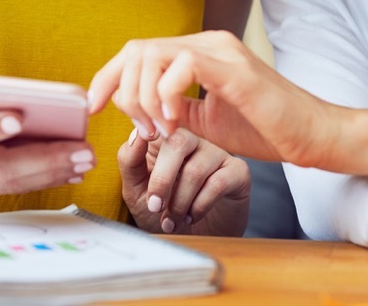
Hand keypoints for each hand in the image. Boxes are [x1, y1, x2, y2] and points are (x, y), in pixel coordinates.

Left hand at [89, 31, 334, 166]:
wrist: (313, 136)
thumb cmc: (267, 130)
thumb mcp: (207, 122)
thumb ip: (175, 111)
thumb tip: (140, 114)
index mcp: (201, 52)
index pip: (139, 51)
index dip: (108, 77)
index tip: (92, 108)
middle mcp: (209, 42)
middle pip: (137, 49)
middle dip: (120, 91)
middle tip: (140, 129)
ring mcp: (221, 51)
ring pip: (153, 54)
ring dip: (143, 98)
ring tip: (159, 129)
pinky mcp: (234, 68)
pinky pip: (181, 65)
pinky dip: (166, 96)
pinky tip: (176, 123)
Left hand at [119, 126, 249, 235]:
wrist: (192, 240)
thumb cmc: (162, 212)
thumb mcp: (136, 191)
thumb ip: (131, 161)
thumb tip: (137, 133)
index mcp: (165, 140)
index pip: (156, 126)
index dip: (146, 138)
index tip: (141, 159)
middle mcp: (192, 141)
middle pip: (178, 142)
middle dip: (162, 180)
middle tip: (154, 207)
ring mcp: (216, 154)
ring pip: (196, 169)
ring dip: (179, 202)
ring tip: (172, 221)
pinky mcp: (236, 171)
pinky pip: (218, 183)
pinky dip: (199, 206)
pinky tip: (191, 217)